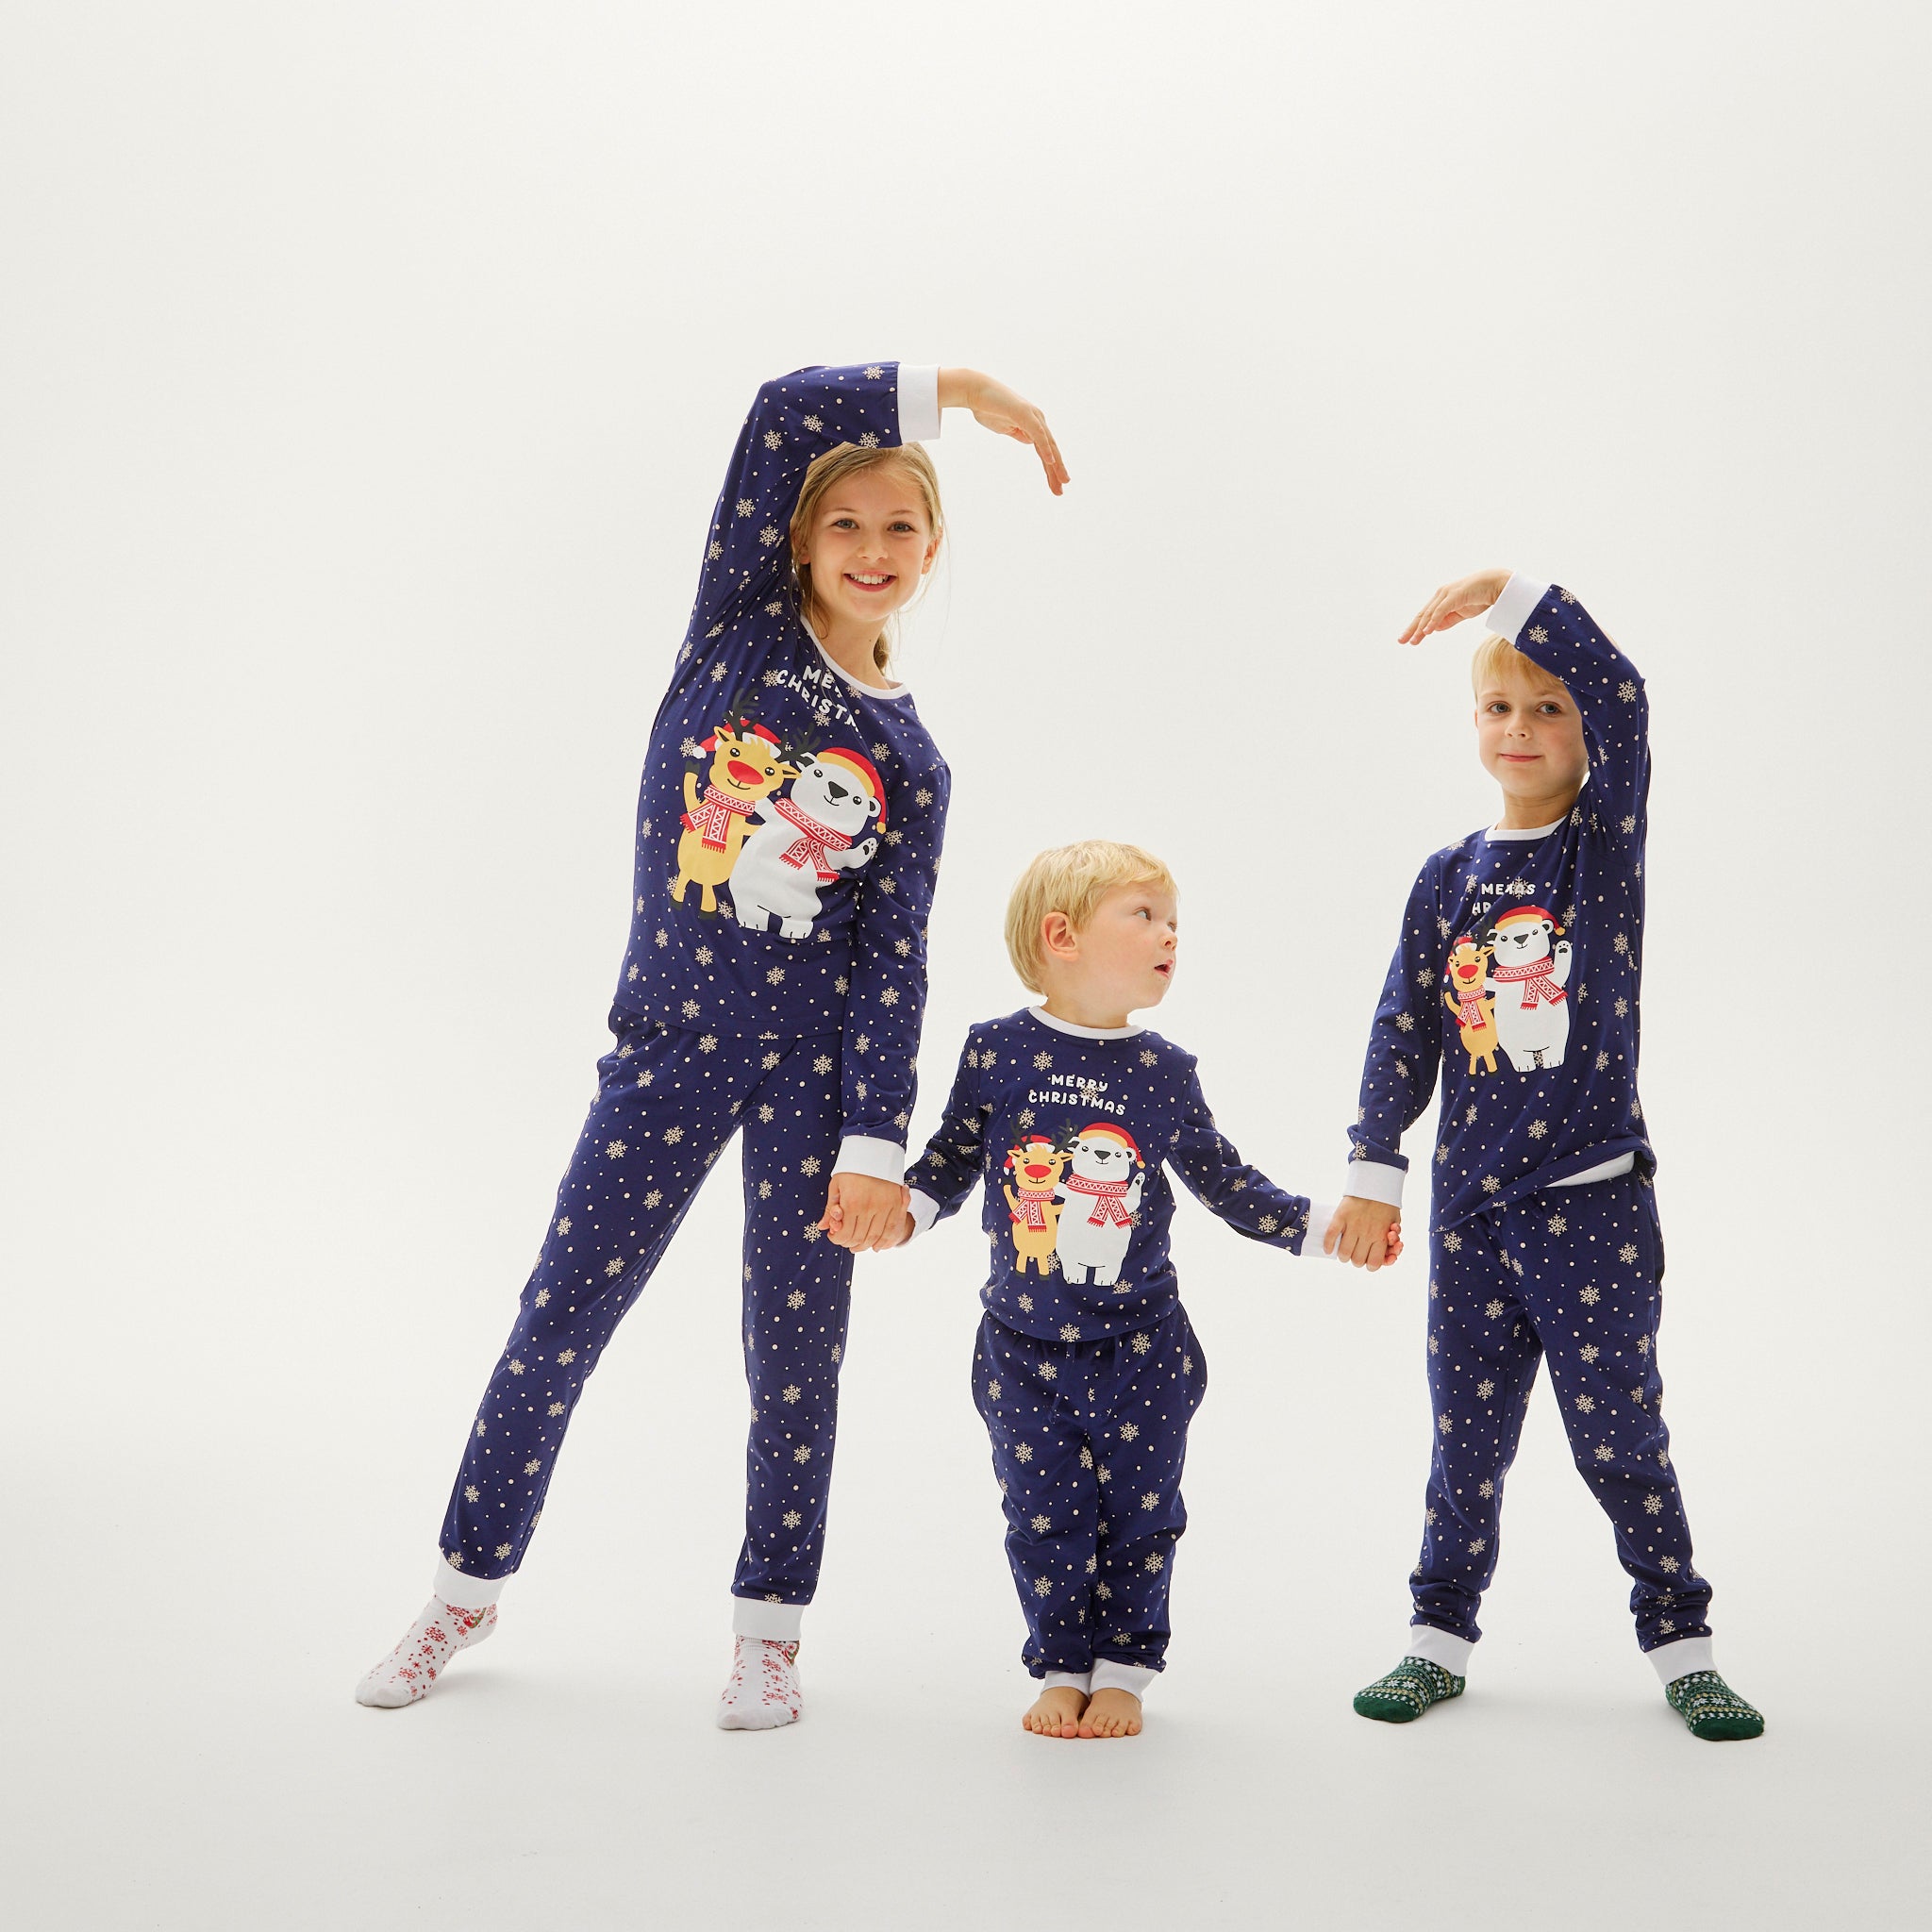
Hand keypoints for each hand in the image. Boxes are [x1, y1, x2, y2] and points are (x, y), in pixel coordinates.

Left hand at [819, 1173, 910, 1251]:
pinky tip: (878, 1246)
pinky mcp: (897, 1204)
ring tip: (858, 1246)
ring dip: (866, 1246)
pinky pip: (893, 1230)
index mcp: (852, 1202)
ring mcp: (886, 1206)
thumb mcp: (836, 1185)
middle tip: (845, 1242)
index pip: (844, 1234)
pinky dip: (886, 1242)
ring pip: (876, 1237)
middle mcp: (870, 1207)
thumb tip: (822, 1227)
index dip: (837, 1239)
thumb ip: (831, 1208)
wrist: (874, 1152)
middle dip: (850, 1244)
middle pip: (860, 1238)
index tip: (834, 1236)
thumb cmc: (852, 1169)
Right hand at [938, 369, 1068, 494]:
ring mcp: (1033, 416)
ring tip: (1062, 481)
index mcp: (1033, 425)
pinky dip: (1045, 448)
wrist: (974, 391)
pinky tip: (1051, 462)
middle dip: (1056, 471)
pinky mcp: (1025, 414)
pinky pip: (1038, 434)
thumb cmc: (988, 408)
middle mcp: (1037, 420)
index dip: (1051, 469)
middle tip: (1060, 491)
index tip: (1055, 486)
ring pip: (1048, 444)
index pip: (1045, 451)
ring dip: (1056, 464)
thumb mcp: (1006, 428)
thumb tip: (1030, 442)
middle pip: (1051, 450)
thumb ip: (1019, 434)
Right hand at [1324, 1194, 1401, 1269]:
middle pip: (1357, 1261)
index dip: (1370, 1265)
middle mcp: (1367, 1234)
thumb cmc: (1387, 1205)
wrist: (1377, 1183)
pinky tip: (1329, 1249)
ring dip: (1343, 1255)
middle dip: (1356, 1260)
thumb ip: (1392, 1242)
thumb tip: (1390, 1255)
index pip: (1373, 1264)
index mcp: (1381, 1237)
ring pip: (1344, 1253)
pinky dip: (1328, 1245)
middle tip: (1356, 1253)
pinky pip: (1331, 1235)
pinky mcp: (1340, 1217)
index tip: (1368, 1259)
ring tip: (1344, 1250)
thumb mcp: (1395, 1224)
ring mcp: (1353, 1226)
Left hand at [1398, 568, 1513, 644]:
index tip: (1407, 639)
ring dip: (1420, 628)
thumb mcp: (1461, 613)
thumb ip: (1448, 620)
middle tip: (1401, 641)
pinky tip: (1427, 631)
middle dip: (1411, 629)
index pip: (1425, 615)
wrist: (1496, 585)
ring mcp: (1446, 595)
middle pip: (1423, 614)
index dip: (1415, 627)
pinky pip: (1441, 611)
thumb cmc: (1480, 597)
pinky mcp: (1454, 596)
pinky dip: (1433, 621)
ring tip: (1413, 640)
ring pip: (1429, 614)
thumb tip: (1434, 629)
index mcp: (1441, 599)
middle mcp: (1441, 595)